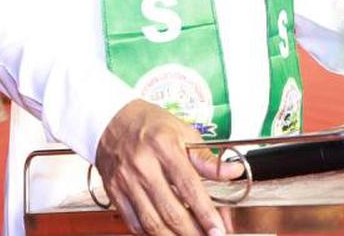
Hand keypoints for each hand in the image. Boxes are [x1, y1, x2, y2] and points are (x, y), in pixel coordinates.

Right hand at [96, 100, 239, 235]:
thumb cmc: (149, 123)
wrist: (110, 119)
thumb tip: (233, 172)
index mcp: (163, 146)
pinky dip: (151, 234)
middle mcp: (142, 165)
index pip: (188, 187)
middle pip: (171, 211)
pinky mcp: (114, 192)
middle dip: (193, 232)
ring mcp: (126, 180)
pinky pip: (134, 223)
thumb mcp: (182, 131)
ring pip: (152, 223)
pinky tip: (165, 233)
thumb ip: (206, 158)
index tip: (219, 229)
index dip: (205, 212)